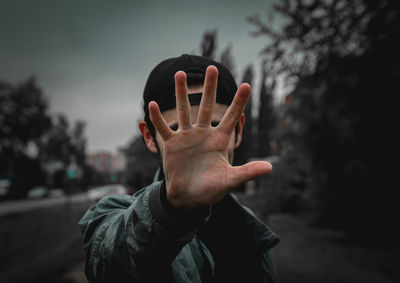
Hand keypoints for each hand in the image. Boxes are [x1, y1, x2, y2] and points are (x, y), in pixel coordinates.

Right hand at [149, 65, 271, 209]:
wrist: (188, 197)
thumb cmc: (211, 189)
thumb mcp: (230, 181)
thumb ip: (247, 172)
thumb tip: (271, 168)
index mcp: (219, 140)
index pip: (232, 117)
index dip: (239, 102)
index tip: (247, 85)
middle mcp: (203, 134)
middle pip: (206, 106)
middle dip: (209, 88)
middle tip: (212, 68)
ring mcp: (187, 137)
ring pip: (184, 111)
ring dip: (181, 93)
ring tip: (180, 74)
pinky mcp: (172, 144)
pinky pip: (163, 128)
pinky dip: (157, 118)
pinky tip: (152, 104)